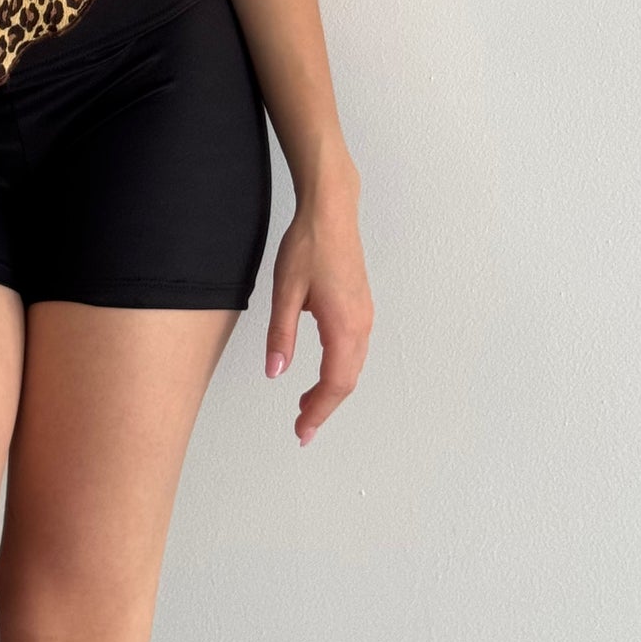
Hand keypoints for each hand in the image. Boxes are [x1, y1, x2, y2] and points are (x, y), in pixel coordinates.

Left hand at [264, 180, 371, 445]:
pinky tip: (324, 371)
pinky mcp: (362, 306)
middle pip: (347, 381)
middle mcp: (361, 325)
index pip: (334, 383)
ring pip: (353, 367)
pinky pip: (355, 350)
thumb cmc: (309, 245)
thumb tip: (275, 372)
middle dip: (325, 407)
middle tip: (302, 427)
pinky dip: (341, 370)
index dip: (318, 411)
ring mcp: (365, 315)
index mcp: (343, 326)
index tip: (302, 431)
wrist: (332, 211)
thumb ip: (280, 334)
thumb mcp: (285, 290)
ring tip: (308, 405)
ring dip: (333, 390)